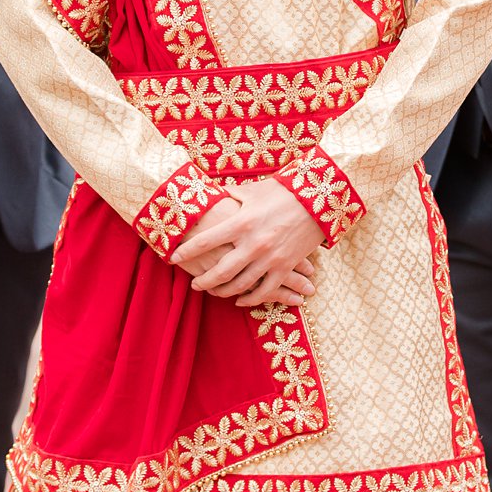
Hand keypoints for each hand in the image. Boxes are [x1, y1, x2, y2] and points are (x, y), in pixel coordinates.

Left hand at [171, 178, 325, 308]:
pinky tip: (240, 300)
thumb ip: (230, 196)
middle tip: (194, 284)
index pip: (205, 241)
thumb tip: (212, 194)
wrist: (319, 199)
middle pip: (220, 271)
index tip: (173, 257)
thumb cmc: (283, 190)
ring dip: (224, 292)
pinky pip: (265, 290)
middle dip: (204, 281)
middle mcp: (252, 244)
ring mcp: (270, 258)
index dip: (186, 250)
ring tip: (213, 292)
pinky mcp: (285, 266)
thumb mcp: (253, 191)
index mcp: (241, 222)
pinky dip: (250, 299)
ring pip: (240, 285)